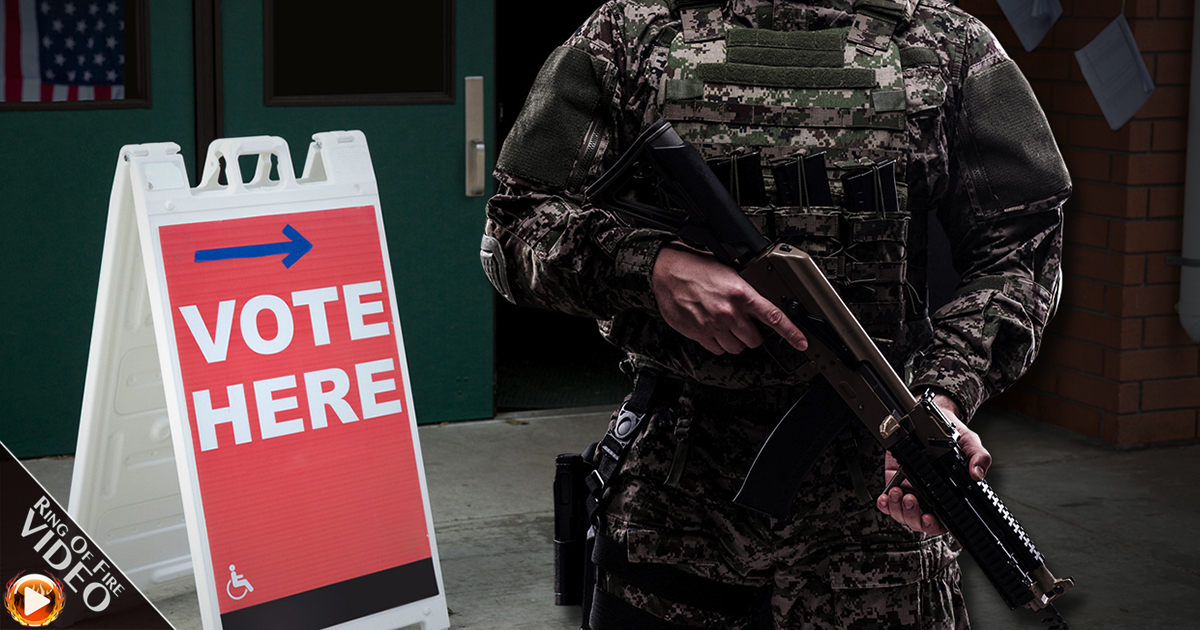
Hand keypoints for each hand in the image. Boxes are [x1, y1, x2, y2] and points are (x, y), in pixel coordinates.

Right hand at [651, 243, 807, 354]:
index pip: (774, 317)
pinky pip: (717, 349)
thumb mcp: (728, 271)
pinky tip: (712, 328)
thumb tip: (761, 299)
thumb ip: (745, 289)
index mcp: (741, 293)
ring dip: (735, 340)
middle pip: (754, 340)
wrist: (666, 271)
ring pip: (736, 348)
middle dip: (752, 334)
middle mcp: (729, 312)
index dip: (792, 333)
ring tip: (725, 324)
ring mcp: (713, 325)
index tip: (802, 343)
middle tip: (744, 323)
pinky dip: (718, 343)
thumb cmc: (695, 267)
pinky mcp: (698, 333)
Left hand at [875, 393, 991, 534]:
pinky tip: (886, 496)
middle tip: (911, 499)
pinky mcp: (895, 482)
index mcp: (949, 494)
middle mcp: (930, 497)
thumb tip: (977, 473)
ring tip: (899, 492)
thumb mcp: (969, 443)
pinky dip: (885, 502)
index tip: (929, 517)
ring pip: (902, 513)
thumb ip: (978, 457)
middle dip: (913, 515)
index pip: (943, 521)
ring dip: (898, 508)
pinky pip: (888, 501)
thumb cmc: (952, 435)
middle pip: (919, 521)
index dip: (935, 524)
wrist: (930, 418)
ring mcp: (911, 490)